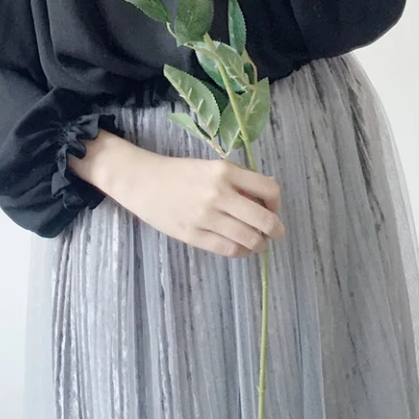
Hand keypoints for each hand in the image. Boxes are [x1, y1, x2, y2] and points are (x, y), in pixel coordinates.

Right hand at [113, 149, 285, 257]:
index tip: (272, 207)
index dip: (276, 202)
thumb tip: (267, 196)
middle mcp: (218, 193)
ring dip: (259, 244)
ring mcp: (206, 216)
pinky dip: (241, 251)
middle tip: (274, 233)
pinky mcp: (193, 235)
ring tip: (257, 242)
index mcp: (224, 171)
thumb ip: (237, 181)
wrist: (142, 181)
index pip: (268, 189)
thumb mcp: (210, 167)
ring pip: (249, 239)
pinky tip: (239, 247)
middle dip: (275, 230)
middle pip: (264, 220)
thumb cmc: (178, 173)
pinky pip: (228, 249)